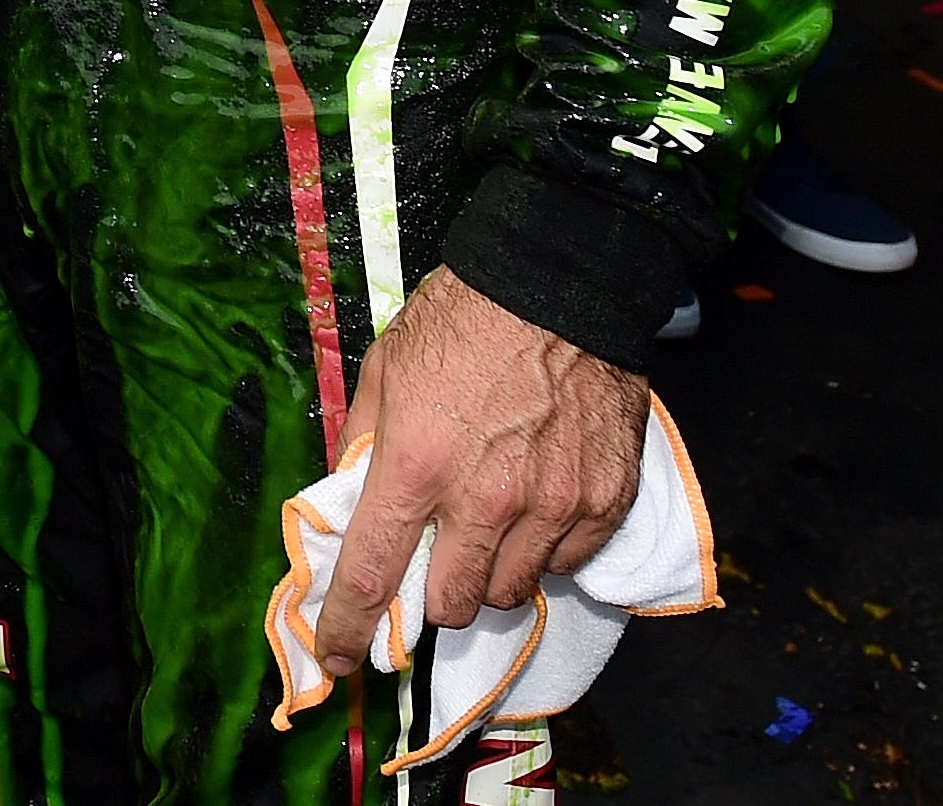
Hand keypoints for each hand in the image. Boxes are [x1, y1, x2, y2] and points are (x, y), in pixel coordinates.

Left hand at [314, 269, 646, 672]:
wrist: (559, 282)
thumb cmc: (463, 320)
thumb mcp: (386, 368)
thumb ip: (363, 441)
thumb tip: (349, 500)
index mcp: (416, 464)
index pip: (371, 575)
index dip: (347, 629)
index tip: (337, 660)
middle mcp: (485, 498)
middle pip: (450, 603)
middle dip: (432, 596)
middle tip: (432, 563)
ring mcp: (552, 505)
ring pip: (509, 591)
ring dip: (489, 575)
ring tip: (488, 528)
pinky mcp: (604, 502)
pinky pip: (566, 564)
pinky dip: (545, 551)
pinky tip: (536, 510)